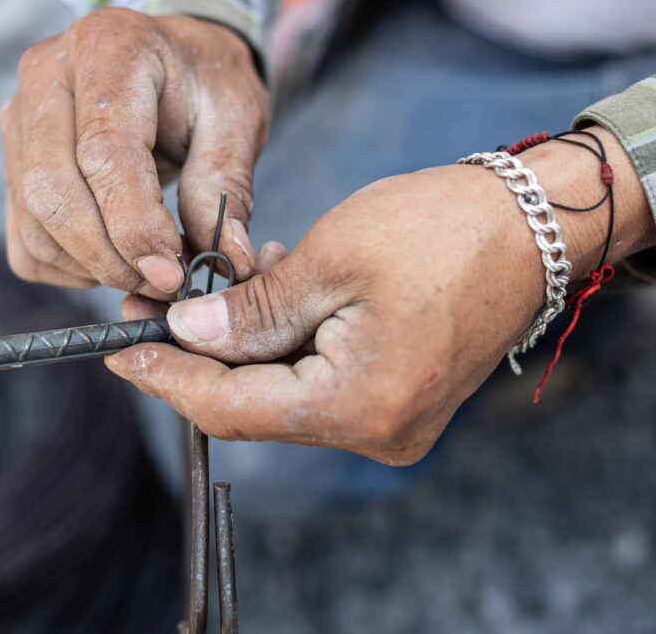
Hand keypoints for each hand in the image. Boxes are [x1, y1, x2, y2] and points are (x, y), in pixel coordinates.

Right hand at [0, 9, 268, 295]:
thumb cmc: (206, 84)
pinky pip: (25, 243)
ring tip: (150, 267)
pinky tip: (116, 256)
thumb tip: (227, 258)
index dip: (134, 225)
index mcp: (108, 47)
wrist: (175, 62)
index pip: (103, 152)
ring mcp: (18, 121)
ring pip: (34, 224)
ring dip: (93, 268)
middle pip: (50, 190)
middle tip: (164, 282)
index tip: (171, 273)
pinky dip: (70, 269)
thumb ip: (225, 185)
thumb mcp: (237, 118)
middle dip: (109, 256)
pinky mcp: (11, 163)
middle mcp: (46, 77)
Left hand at [105, 128, 655, 463]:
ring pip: (285, 392)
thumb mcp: (331, 258)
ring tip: (217, 282)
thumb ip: (250, 310)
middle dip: (201, 354)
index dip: (167, 379)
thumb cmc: (444, 228)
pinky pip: (320, 381)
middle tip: (153, 303)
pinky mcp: (399, 398)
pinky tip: (270, 292)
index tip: (117, 348)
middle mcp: (379, 431)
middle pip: (256, 406)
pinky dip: (286, 342)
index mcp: (362, 405)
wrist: (537, 224)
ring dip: (244, 342)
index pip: (233, 409)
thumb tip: (186, 333)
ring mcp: (393, 421)